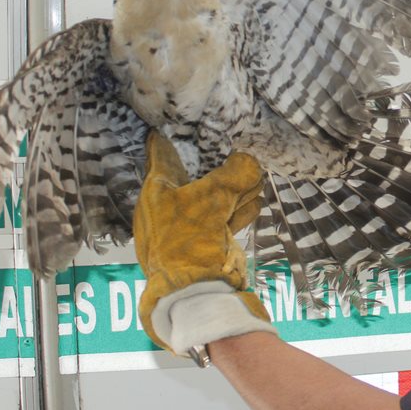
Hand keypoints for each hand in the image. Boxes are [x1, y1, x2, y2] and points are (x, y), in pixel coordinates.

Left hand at [134, 131, 275, 356]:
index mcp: (156, 191)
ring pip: (219, 192)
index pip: (162, 152)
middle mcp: (170, 204)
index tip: (183, 117)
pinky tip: (254, 196)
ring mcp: (192, 222)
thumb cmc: (189, 242)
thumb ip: (234, 174)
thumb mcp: (212, 198)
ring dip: (237, 186)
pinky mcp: (212, 237)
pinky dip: (242, 206)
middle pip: (199, 172)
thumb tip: (250, 161)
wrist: (196, 292)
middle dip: (221, 164)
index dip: (174, 134)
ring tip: (252, 175)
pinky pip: (229, 212)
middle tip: (236, 149)